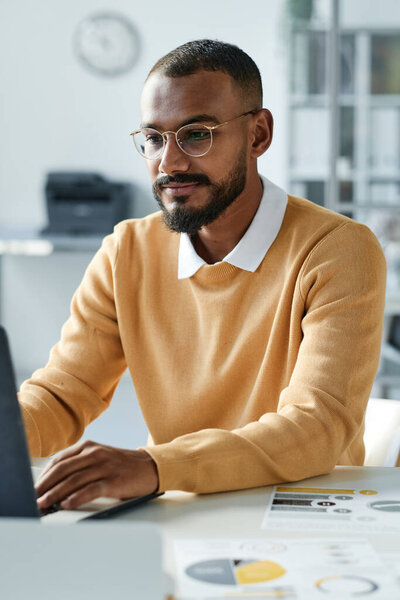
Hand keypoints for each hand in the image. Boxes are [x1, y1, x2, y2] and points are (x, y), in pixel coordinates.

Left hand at [35, 440, 158, 510]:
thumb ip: (80, 465)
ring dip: (56, 494)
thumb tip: (55, 483)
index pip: (59, 460)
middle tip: (35, 497)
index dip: (44, 475)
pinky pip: (90, 489)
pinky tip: (67, 504)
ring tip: (44, 503)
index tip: (35, 488)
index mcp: (88, 447)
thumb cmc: (122, 466)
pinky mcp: (113, 481)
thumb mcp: (99, 458)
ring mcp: (104, 466)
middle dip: (45, 485)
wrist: (150, 467)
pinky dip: (76, 498)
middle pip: (63, 469)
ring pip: (73, 480)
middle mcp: (94, 454)